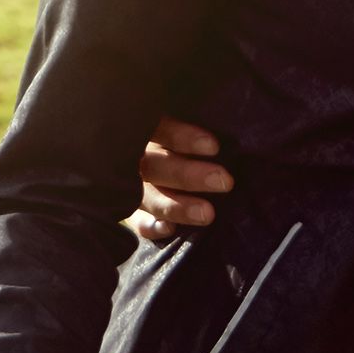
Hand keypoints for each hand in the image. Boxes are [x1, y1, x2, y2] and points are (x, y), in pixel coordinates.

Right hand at [129, 118, 228, 244]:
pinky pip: (138, 222)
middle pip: (155, 166)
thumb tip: (221, 136)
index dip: (182, 138)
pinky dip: (152, 226)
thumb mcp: (177, 123)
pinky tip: (169, 230)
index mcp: (144, 131)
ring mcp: (130, 188)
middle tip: (223, 181)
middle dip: (188, 175)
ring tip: (207, 214)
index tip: (213, 147)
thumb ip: (189, 124)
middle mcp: (135, 159)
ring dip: (177, 206)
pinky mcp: (133, 213)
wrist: (142, 168)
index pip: (159, 130)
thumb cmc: (181, 144)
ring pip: (148, 197)